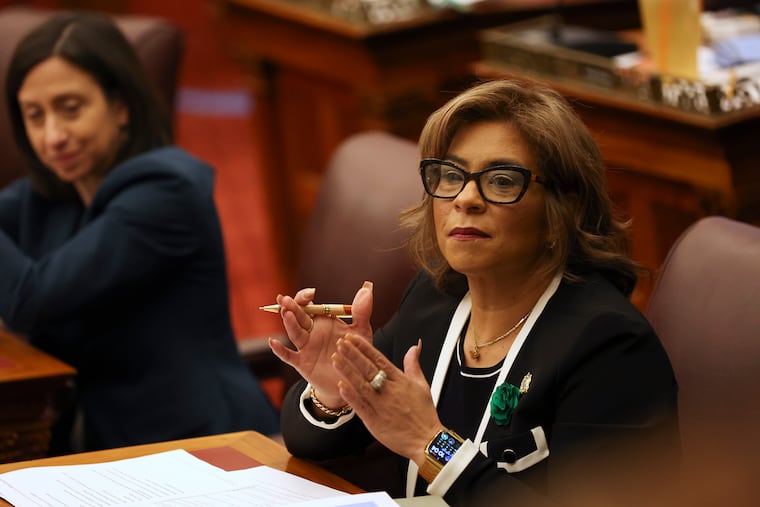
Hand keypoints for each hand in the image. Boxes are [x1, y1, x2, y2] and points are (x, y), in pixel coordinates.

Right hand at [269, 281, 373, 407]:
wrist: (353, 379)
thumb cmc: (355, 352)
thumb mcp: (361, 331)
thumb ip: (362, 310)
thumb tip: (367, 285)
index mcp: (323, 320)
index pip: (309, 305)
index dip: (305, 297)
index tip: (311, 294)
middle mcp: (311, 332)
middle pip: (298, 316)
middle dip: (292, 307)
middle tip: (286, 299)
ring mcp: (305, 347)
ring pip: (294, 333)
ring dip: (290, 324)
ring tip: (287, 314)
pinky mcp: (303, 363)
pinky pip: (289, 356)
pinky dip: (280, 350)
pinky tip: (274, 342)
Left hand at [332, 333, 441, 466]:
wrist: (426, 441)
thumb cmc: (424, 415)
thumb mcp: (422, 385)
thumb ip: (414, 364)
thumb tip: (415, 347)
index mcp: (400, 381)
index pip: (379, 360)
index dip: (364, 348)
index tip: (352, 338)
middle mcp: (389, 391)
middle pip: (368, 369)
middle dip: (353, 354)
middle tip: (340, 343)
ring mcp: (381, 406)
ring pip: (361, 385)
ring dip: (347, 371)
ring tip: (335, 359)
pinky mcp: (375, 421)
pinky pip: (360, 406)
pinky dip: (351, 396)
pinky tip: (340, 385)